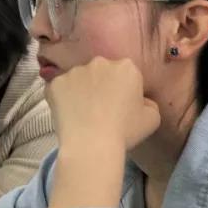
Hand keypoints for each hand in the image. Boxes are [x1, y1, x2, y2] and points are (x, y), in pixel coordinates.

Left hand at [45, 57, 160, 153]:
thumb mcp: (153, 119)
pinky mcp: (55, 83)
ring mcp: (75, 71)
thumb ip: (149, 103)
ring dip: (83, 91)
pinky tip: (70, 116)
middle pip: (102, 72)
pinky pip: (61, 89)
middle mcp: (100, 63)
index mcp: (127, 68)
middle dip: (103, 85)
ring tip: (84, 115)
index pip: (127, 74)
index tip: (123, 107)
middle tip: (103, 110)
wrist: (91, 145)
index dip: (126, 90)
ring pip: (80, 79)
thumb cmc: (126, 131)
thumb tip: (139, 100)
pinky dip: (64, 99)